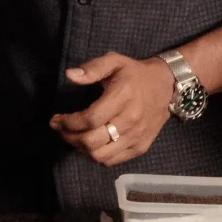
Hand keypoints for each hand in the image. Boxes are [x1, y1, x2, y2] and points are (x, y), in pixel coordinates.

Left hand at [49, 54, 175, 166]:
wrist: (166, 87)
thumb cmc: (135, 73)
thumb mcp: (114, 61)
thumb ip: (92, 68)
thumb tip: (70, 75)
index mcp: (122, 97)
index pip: (90, 119)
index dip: (69, 122)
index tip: (55, 119)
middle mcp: (131, 120)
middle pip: (93, 141)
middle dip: (69, 137)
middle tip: (59, 128)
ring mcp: (137, 137)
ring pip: (101, 155)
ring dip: (80, 149)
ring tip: (71, 137)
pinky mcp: (140, 147)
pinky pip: (113, 160)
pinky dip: (96, 156)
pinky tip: (88, 144)